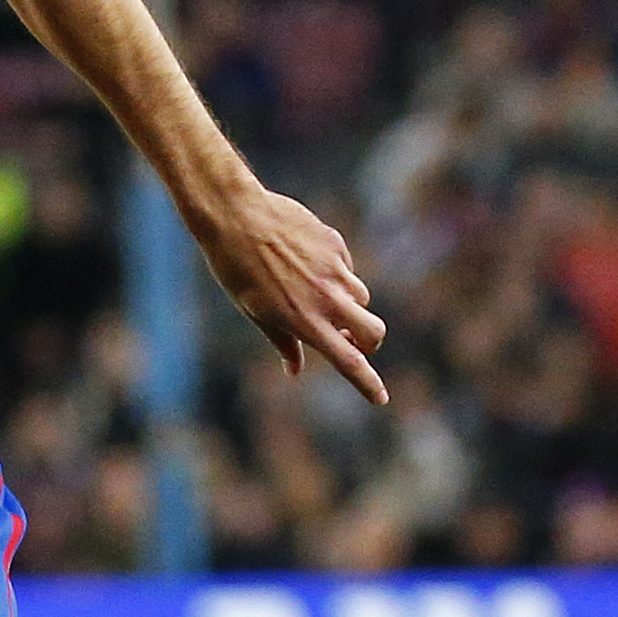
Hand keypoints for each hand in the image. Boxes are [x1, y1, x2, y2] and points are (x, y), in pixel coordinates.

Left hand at [200, 182, 387, 404]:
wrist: (236, 218)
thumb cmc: (238, 271)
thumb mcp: (256, 313)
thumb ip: (284, 341)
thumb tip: (295, 370)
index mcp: (304, 322)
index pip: (348, 361)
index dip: (368, 383)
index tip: (381, 399)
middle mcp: (326, 298)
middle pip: (373, 332)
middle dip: (369, 341)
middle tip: (352, 339)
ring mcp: (334, 270)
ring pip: (362, 298)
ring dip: (349, 307)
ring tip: (315, 295)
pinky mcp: (335, 245)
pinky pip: (347, 269)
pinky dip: (336, 276)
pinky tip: (306, 264)